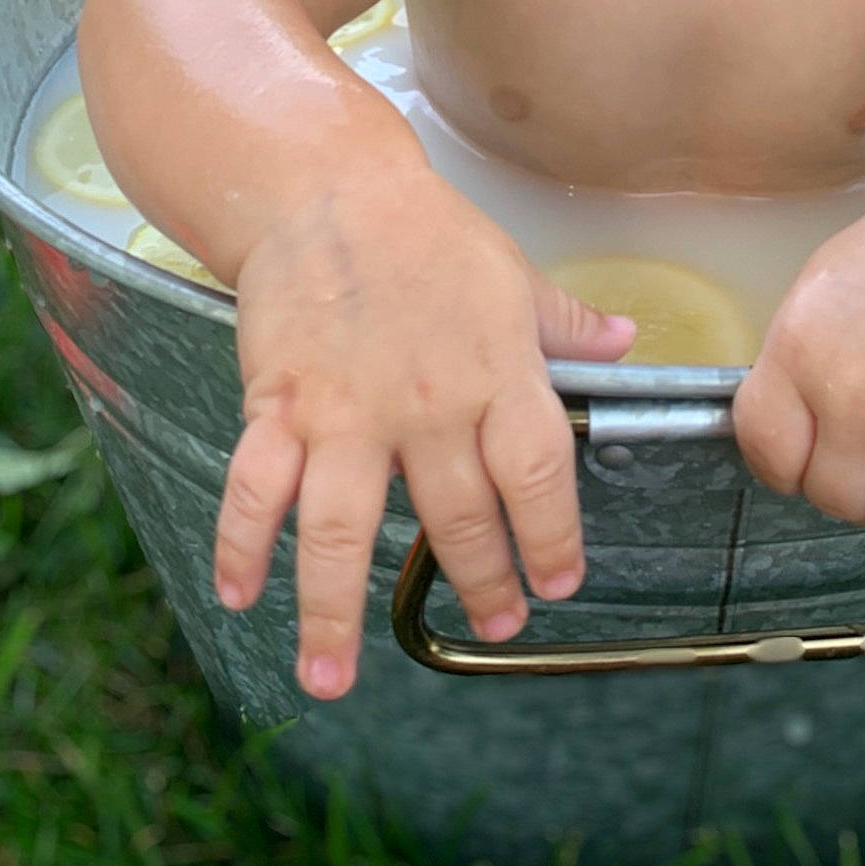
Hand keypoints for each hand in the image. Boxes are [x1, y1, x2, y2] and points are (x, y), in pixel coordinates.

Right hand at [211, 169, 634, 698]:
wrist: (329, 187)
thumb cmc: (426, 231)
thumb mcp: (513, 273)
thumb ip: (567, 322)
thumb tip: (624, 340)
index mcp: (495, 371)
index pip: (538, 474)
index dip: (553, 536)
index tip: (559, 582)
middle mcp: (426, 403)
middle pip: (455, 516)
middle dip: (478, 580)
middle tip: (492, 624)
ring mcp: (346, 410)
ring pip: (341, 528)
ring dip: (333, 611)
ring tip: (332, 678)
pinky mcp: (278, 403)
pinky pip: (256, 486)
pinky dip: (240, 543)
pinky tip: (240, 594)